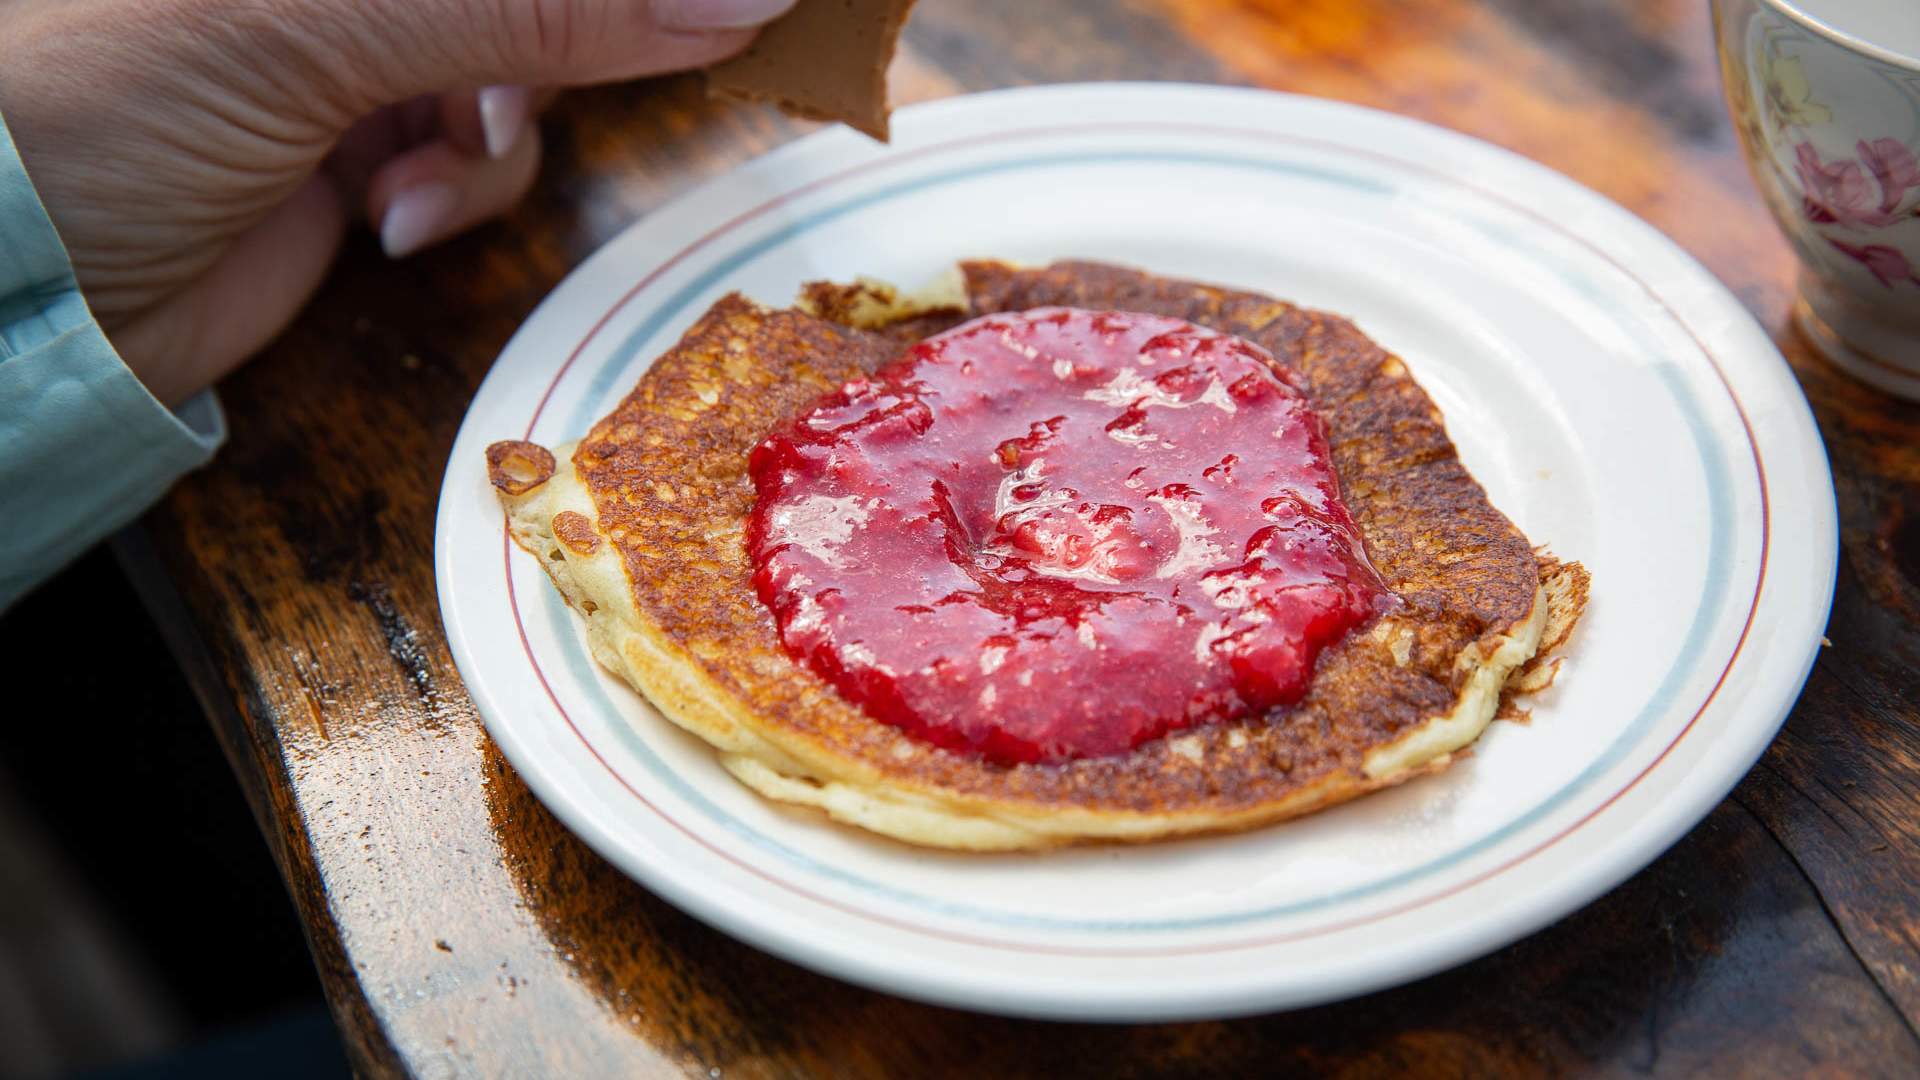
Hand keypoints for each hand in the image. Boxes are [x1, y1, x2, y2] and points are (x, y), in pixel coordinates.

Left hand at [0, 0, 794, 404]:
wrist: (4, 296)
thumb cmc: (93, 96)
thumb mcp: (324, 18)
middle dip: (563, 37)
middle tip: (511, 95)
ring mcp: (354, 34)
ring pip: (528, 56)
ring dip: (500, 129)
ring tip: (418, 175)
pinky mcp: (357, 134)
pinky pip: (480, 146)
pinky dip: (460, 188)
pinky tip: (387, 216)